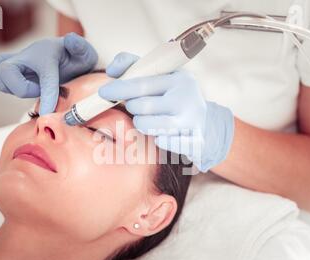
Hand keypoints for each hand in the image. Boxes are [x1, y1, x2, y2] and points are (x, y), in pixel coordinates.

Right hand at [0, 33, 97, 114]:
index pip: (44, 75)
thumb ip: (80, 47)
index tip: (49, 112)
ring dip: (9, 88)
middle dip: (20, 88)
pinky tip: (8, 87)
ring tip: (26, 89)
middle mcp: (26, 55)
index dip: (46, 94)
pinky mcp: (7, 69)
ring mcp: (15, 61)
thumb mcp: (84, 53)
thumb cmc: (75, 57)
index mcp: (47, 53)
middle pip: (5, 70)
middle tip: (37, 91)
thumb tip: (70, 39)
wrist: (67, 55)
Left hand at [99, 52, 233, 171]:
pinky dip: (157, 139)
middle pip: (142, 106)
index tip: (103, 92)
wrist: (206, 123)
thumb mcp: (160, 76)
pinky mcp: (193, 142)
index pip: (142, 83)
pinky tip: (162, 133)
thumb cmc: (174, 96)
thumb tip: (111, 71)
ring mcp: (191, 122)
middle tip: (135, 106)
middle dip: (132, 107)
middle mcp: (187, 99)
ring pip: (147, 126)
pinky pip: (162, 143)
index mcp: (179, 79)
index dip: (119, 88)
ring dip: (141, 123)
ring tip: (147, 119)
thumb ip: (134, 66)